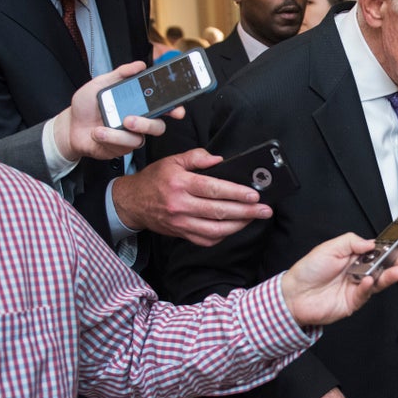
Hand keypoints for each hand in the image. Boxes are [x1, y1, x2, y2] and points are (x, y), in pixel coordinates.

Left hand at [56, 62, 173, 161]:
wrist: (69, 126)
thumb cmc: (87, 106)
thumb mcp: (101, 84)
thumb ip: (120, 74)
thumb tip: (139, 65)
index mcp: (137, 105)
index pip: (162, 107)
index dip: (174, 109)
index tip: (176, 110)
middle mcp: (138, 122)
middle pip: (158, 127)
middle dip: (146, 124)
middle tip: (129, 119)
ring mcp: (130, 137)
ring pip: (139, 139)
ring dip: (119, 134)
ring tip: (101, 128)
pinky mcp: (121, 149)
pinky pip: (123, 147)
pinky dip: (108, 139)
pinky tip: (96, 133)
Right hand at [110, 148, 272, 244]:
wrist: (132, 203)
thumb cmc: (154, 180)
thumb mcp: (172, 161)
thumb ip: (196, 157)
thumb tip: (219, 159)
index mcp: (180, 184)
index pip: (213, 189)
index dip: (236, 192)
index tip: (254, 194)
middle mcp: (180, 205)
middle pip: (219, 211)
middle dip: (246, 211)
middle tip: (265, 210)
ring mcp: (181, 223)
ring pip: (215, 230)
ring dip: (238, 225)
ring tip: (254, 218)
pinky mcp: (181, 234)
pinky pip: (206, 240)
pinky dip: (223, 235)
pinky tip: (234, 227)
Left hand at [281, 232, 397, 326]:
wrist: (293, 295)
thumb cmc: (308, 271)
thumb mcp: (329, 247)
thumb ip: (351, 242)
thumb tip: (371, 242)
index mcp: (354, 255)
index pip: (380, 249)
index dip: (395, 245)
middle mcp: (359, 270)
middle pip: (385, 265)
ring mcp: (358, 286)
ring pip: (380, 280)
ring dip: (391, 274)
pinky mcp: (354, 301)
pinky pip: (366, 293)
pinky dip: (368, 286)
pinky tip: (369, 280)